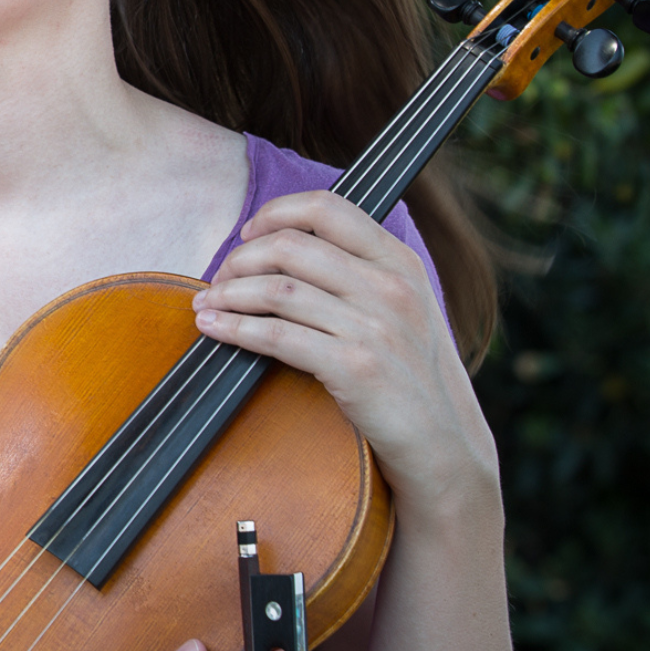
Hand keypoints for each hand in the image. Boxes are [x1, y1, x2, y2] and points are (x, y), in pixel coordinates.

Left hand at [189, 190, 497, 517]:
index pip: (327, 208)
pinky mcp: (355, 367)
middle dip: (240, 259)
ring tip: (207, 302)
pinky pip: (276, 336)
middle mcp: (389, 287)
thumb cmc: (411, 374)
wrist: (443, 442)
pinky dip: (234, 329)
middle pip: (290, 246)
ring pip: (276, 290)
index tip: (247, 234)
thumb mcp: (402, 307)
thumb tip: (281, 248)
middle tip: (219, 278)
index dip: (275, 214)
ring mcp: (375, 327)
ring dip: (228, 293)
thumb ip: (357, 272)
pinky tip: (214, 329)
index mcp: (400, 262)